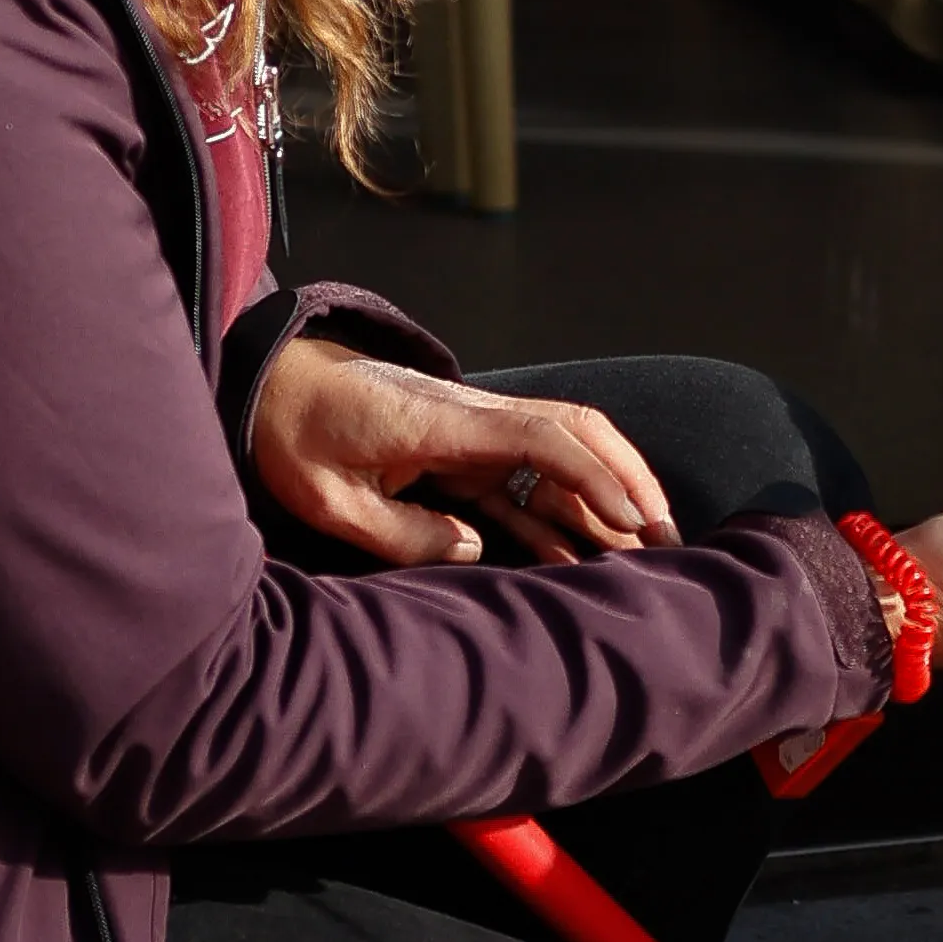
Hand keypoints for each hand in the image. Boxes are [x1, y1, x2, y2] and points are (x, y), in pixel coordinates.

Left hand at [250, 347, 676, 567]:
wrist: (273, 384)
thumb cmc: (294, 434)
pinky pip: (526, 482)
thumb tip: (473, 551)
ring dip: (605, 501)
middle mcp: (474, 419)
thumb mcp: (331, 498)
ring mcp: (473, 434)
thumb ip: (403, 532)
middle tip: (668, 539)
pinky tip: (582, 557)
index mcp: (445, 421)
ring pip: (563, 457)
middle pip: (577, 434)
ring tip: (645, 553)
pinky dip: (560, 515)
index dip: (595, 478)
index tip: (632, 521)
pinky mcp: (463, 451)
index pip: (543, 438)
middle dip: (630, 482)